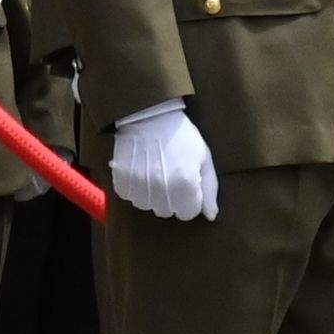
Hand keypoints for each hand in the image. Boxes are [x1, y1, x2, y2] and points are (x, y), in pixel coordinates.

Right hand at [109, 99, 220, 222]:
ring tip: (154, 175)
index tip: (187, 187)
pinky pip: (129, 197)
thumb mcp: (204, 159)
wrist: (151, 117)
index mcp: (186, 183)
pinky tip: (140, 173)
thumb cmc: (182, 137)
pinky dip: (134, 189)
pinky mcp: (122, 179)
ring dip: (151, 196)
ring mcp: (140, 184)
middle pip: (166, 212)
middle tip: (170, 179)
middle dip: (171, 200)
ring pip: (146, 206)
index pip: (188, 213)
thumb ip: (210, 190)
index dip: (189, 201)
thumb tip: (211, 216)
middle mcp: (162, 187)